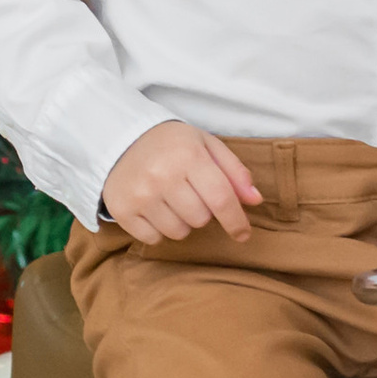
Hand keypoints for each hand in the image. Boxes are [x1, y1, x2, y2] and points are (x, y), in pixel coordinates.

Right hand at [102, 121, 262, 244]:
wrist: (120, 138)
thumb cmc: (172, 144)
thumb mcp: (206, 145)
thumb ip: (234, 171)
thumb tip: (255, 200)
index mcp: (188, 156)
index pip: (221, 198)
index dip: (236, 220)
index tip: (243, 234)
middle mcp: (162, 175)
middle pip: (200, 219)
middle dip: (202, 211)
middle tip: (190, 193)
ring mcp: (140, 195)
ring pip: (178, 232)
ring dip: (181, 221)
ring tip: (171, 200)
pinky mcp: (122, 210)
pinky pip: (154, 239)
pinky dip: (159, 229)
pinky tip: (154, 208)